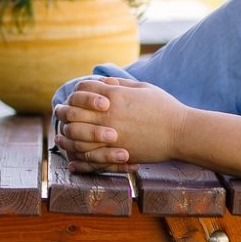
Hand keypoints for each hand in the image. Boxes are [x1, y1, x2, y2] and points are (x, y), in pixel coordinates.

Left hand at [54, 77, 189, 169]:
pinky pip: (89, 156)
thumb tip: (104, 82)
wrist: (181, 132)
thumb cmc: (165, 108)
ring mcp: (111, 134)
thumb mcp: (143, 88)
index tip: (76, 98)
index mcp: (114, 94)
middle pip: (72, 111)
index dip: (76, 93)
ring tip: (61, 137)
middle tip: (60, 114)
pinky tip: (72, 159)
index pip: (82, 89)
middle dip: (63, 112)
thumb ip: (121, 84)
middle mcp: (108, 113)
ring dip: (65, 136)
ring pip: (75, 135)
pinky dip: (77, 158)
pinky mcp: (116, 152)